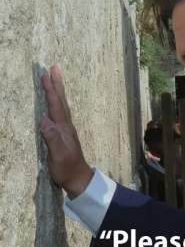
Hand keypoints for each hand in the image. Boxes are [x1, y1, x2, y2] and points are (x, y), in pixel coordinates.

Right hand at [39, 66, 93, 197]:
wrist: (77, 178)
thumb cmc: (66, 168)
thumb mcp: (58, 155)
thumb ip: (52, 139)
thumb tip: (44, 121)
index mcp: (64, 128)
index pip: (56, 105)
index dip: (50, 90)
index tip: (45, 75)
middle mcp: (67, 125)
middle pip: (61, 100)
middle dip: (56, 84)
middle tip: (53, 68)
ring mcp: (66, 128)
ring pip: (62, 104)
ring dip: (58, 90)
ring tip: (54, 78)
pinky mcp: (64, 133)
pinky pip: (60, 112)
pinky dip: (57, 102)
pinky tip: (55, 101)